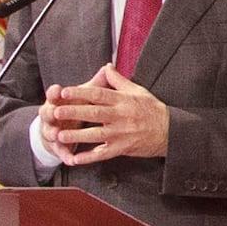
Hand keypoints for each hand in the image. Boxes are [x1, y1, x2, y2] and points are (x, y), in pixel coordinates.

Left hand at [42, 64, 171, 164]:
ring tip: (60, 136)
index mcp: (123, 101)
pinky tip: (75, 159)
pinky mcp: (122, 148)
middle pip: (94, 113)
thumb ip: (118, 80)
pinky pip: (103, 154)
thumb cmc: (152, 110)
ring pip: (95, 135)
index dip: (81, 93)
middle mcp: (121, 117)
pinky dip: (88, 157)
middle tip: (55, 112)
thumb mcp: (138, 91)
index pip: (99, 95)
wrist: (170, 131)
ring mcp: (121, 134)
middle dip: (73, 113)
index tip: (65, 91)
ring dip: (77, 136)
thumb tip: (106, 67)